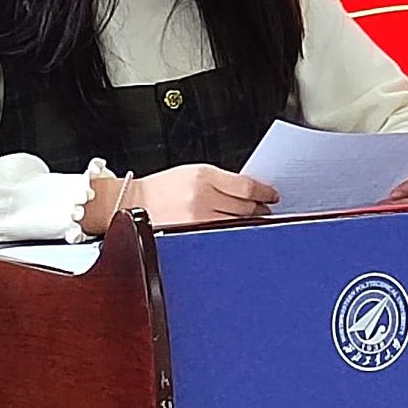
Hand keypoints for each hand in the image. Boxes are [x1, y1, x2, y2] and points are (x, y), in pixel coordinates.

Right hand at [129, 164, 278, 224]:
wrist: (135, 202)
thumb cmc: (165, 187)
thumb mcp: (195, 172)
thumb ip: (222, 180)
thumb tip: (250, 190)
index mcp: (204, 177)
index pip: (245, 186)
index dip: (264, 191)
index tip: (273, 194)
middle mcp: (201, 198)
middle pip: (244, 206)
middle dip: (260, 207)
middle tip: (268, 206)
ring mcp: (196, 219)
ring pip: (235, 222)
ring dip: (251, 220)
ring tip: (256, 217)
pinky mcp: (191, 235)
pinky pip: (221, 233)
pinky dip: (233, 230)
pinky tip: (238, 228)